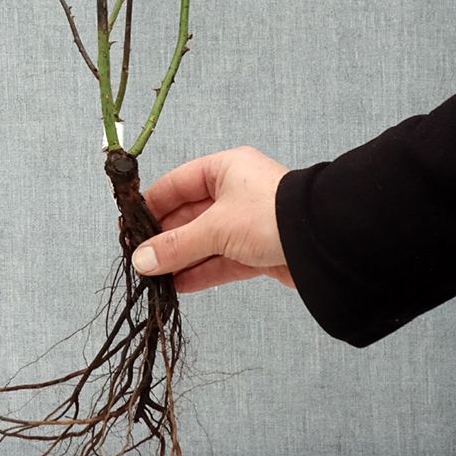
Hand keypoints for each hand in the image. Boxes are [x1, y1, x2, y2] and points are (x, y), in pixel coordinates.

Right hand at [132, 146, 294, 291]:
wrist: (328, 243)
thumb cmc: (271, 217)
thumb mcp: (215, 228)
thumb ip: (175, 245)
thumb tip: (140, 260)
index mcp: (223, 169)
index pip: (175, 185)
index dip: (150, 205)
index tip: (128, 227)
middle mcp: (234, 192)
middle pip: (188, 215)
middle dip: (163, 238)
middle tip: (137, 259)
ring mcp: (246, 222)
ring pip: (203, 241)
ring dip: (179, 259)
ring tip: (152, 278)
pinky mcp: (257, 250)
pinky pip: (220, 260)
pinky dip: (200, 272)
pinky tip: (177, 286)